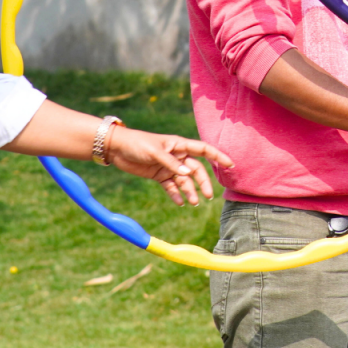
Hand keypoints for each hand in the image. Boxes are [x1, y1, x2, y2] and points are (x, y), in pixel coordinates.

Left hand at [108, 130, 234, 206]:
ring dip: (190, 191)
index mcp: (179, 145)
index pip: (203, 150)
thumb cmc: (137, 143)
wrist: (117, 148)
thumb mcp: (154, 152)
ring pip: (184, 180)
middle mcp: (177, 156)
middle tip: (208, 197)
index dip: (217, 156)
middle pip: (195, 170)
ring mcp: (168, 166)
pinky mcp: (158, 175)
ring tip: (192, 203)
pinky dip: (176, 194)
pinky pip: (171, 187)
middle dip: (203, 183)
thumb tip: (187, 174)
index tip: (230, 165)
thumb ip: (171, 163)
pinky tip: (180, 203)